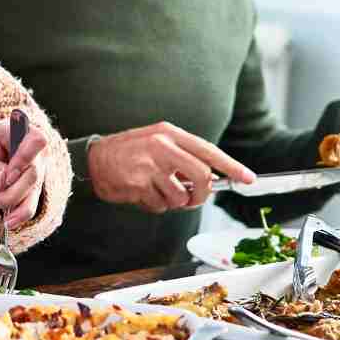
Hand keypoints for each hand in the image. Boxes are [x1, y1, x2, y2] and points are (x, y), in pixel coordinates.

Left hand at [0, 109, 52, 228]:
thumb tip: (4, 182)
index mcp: (25, 132)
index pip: (36, 142)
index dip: (25, 159)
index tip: (8, 176)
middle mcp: (38, 152)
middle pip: (33, 174)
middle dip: (13, 192)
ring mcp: (39, 170)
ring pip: (35, 192)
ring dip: (19, 209)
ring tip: (5, 223)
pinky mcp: (34, 187)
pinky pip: (32, 202)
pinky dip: (21, 213)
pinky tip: (10, 222)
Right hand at [86, 122, 254, 212]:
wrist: (92, 158)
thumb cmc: (128, 152)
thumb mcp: (158, 143)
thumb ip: (183, 156)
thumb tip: (211, 178)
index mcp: (170, 133)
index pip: (209, 151)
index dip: (231, 166)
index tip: (248, 178)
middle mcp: (162, 146)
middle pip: (201, 177)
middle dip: (202, 195)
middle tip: (193, 199)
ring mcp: (149, 165)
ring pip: (180, 196)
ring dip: (172, 202)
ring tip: (156, 192)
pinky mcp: (138, 183)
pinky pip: (159, 205)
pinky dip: (154, 205)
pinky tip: (141, 194)